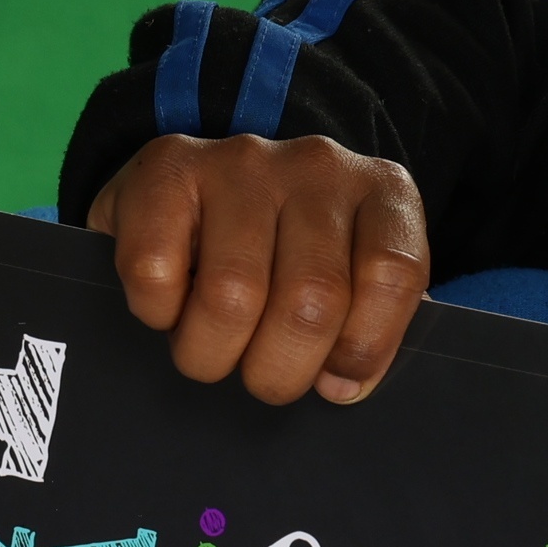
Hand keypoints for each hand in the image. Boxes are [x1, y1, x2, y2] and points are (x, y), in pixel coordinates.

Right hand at [87, 132, 429, 406]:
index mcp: (382, 193)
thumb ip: (360, 330)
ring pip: (233, 295)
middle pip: (311, 300)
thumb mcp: (347, 283)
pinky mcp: (169, 166)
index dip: (361, 347)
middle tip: (261, 376)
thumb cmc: (282, 254)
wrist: (190, 189)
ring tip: (209, 348)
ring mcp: (243, 162)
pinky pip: (156, 271)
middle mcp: (318, 166)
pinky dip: (158, 313)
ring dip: (212, 352)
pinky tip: (170, 305)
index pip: (392, 275)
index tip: (334, 378)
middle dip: (279, 370)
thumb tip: (340, 384)